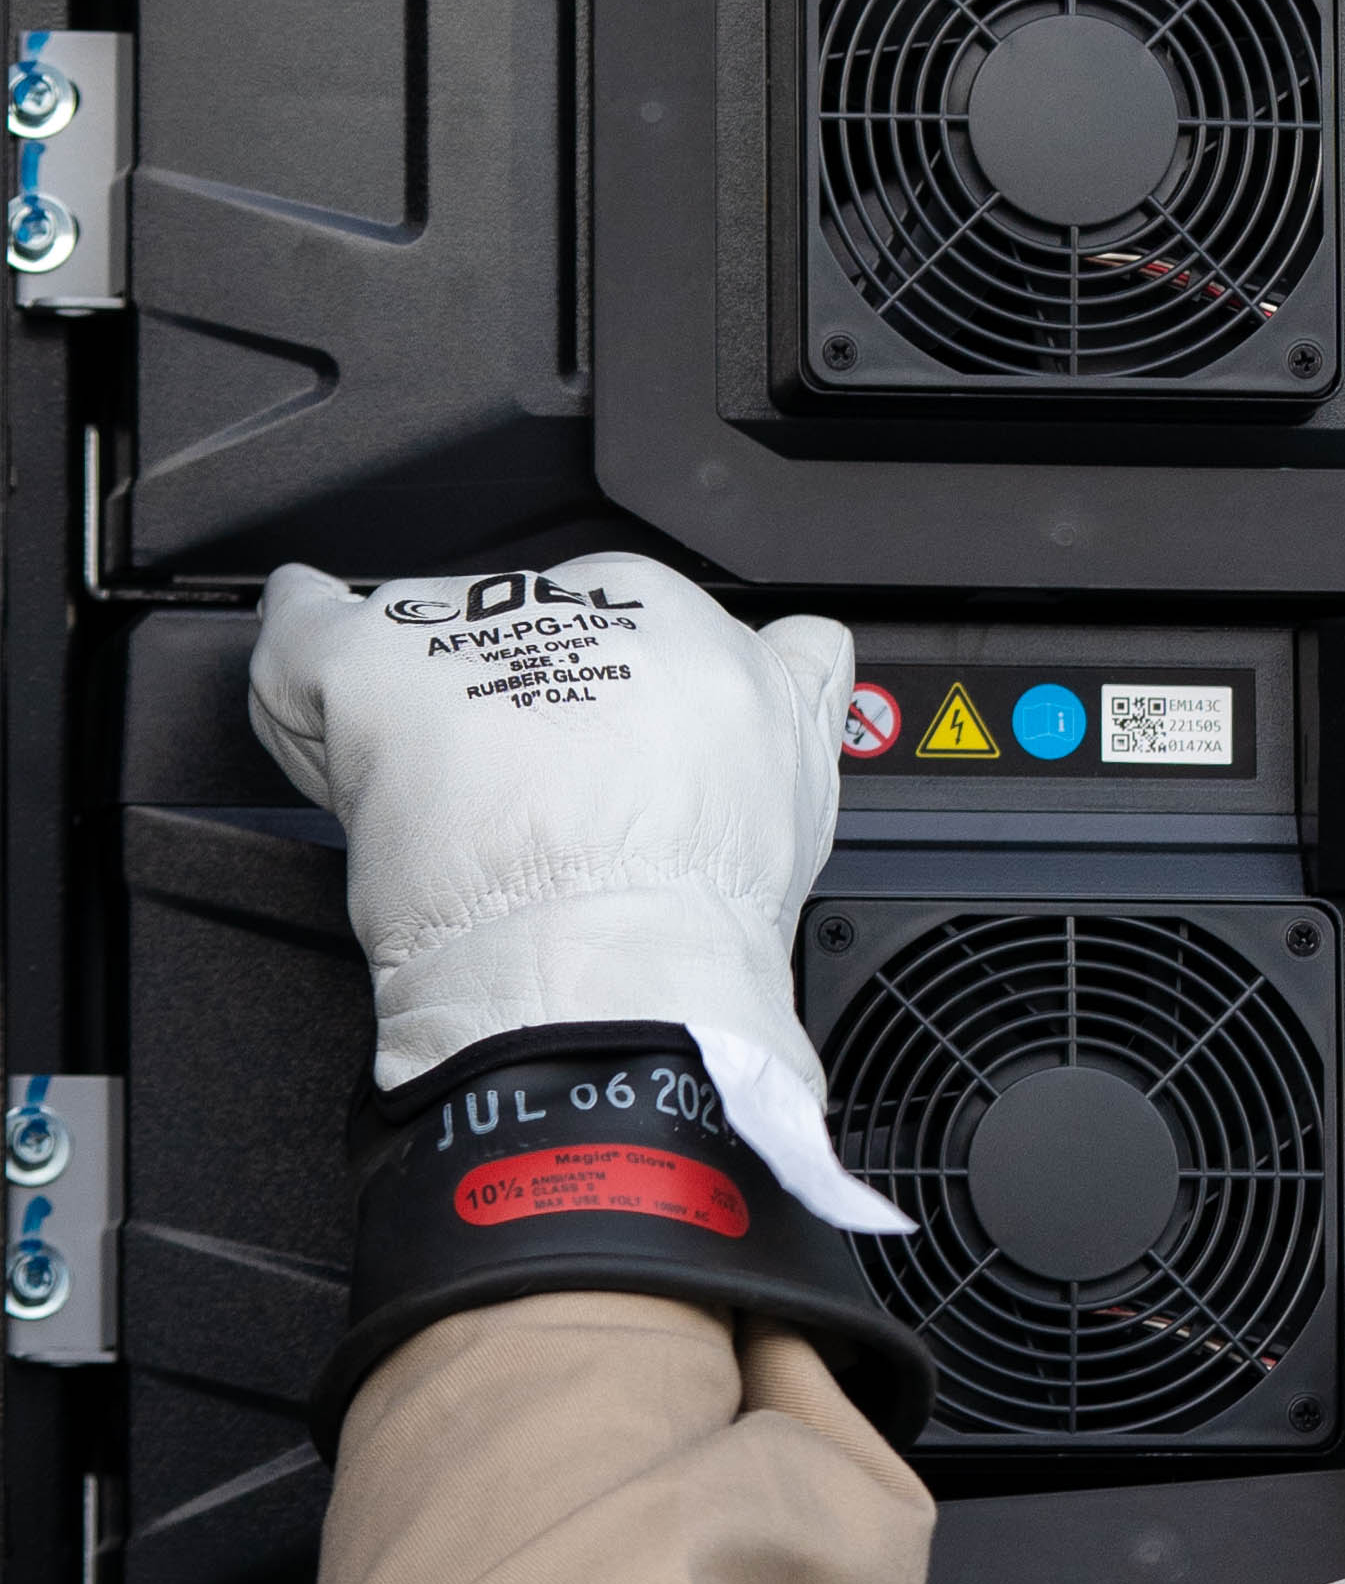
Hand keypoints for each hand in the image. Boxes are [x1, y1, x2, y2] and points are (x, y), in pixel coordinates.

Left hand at [248, 553, 898, 1233]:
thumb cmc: (696, 914)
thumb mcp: (800, 786)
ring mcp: (476, 635)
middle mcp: (583, 609)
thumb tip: (806, 654)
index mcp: (695, 629)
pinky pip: (307, 637)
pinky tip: (324, 741)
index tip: (593, 758)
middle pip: (525, 625)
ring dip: (413, 703)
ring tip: (429, 800)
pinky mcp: (377, 663)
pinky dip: (298, 690)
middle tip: (511, 803)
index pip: (640, 620)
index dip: (606, 695)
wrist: (611, 973)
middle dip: (507, 697)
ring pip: (421, 633)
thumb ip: (797, 700)